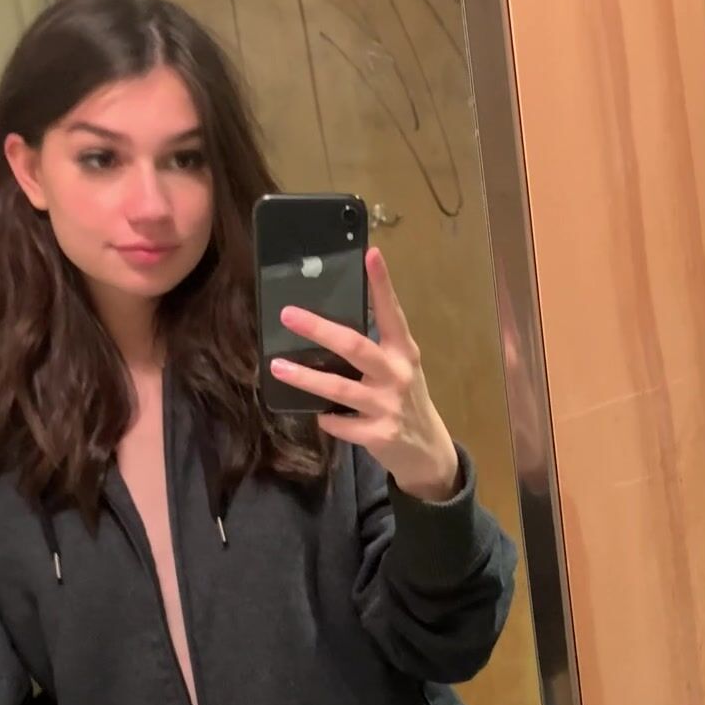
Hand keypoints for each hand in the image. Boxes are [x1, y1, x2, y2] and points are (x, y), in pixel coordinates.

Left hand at [272, 246, 460, 501]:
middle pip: (355, 346)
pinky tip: (319, 416)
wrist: (427, 451)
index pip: (391, 313)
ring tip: (278, 367)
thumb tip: (329, 325)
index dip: (382, 284)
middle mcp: (398, 374)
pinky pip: (341, 424)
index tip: (371, 254)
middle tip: (289, 314)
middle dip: (320, 329)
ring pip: (340, 389)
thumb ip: (376, 348)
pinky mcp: (379, 434)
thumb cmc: (405, 400)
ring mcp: (388, 406)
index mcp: (404, 352)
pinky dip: (327, 420)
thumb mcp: (399, 368)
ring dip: (306, 378)